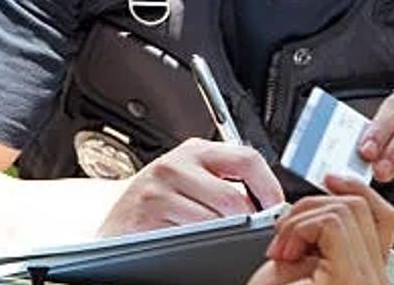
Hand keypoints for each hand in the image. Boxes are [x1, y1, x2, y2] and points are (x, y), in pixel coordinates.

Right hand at [98, 138, 284, 235]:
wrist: (117, 227)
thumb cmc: (157, 208)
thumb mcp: (192, 183)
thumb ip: (225, 182)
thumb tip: (269, 201)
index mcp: (195, 151)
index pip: (247, 158)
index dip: (269, 186)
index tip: (276, 208)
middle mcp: (176, 164)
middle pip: (234, 196)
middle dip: (247, 222)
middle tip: (247, 233)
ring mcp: (159, 187)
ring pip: (216, 219)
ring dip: (223, 235)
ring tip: (213, 239)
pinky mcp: (148, 212)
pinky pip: (192, 233)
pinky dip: (199, 243)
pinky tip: (190, 242)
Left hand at [246, 175, 393, 284]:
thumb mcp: (297, 265)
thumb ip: (319, 237)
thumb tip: (325, 202)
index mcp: (367, 276)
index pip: (382, 218)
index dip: (356, 190)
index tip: (331, 180)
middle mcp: (376, 281)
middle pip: (361, 208)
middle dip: (312, 208)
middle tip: (284, 240)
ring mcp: (369, 282)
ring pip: (347, 210)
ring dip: (300, 221)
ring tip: (281, 253)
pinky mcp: (352, 279)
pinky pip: (332, 223)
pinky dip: (300, 228)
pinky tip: (284, 255)